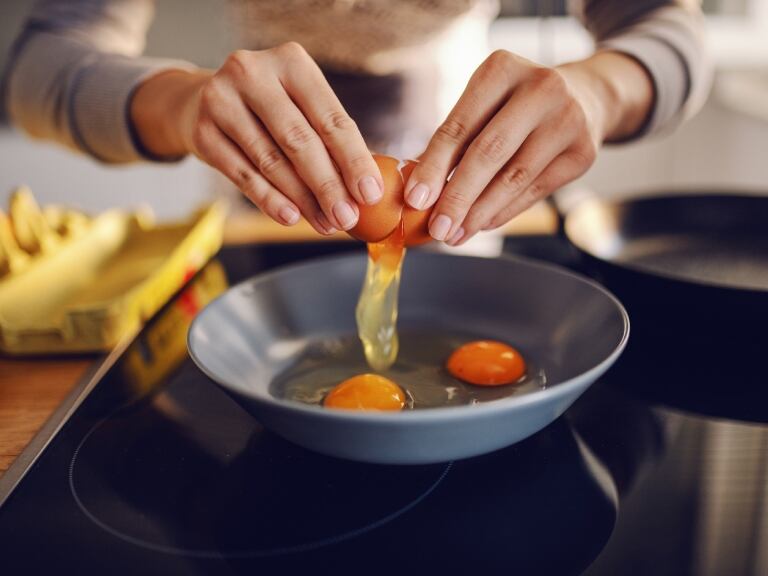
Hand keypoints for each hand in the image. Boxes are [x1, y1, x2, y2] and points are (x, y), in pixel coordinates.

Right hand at [131, 43, 384, 233]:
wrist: (200, 101)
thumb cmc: (269, 109)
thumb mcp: (301, 105)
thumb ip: (330, 139)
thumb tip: (365, 191)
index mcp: (291, 61)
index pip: (331, 118)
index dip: (354, 160)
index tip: (370, 194)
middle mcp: (253, 73)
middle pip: (300, 141)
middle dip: (328, 186)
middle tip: (347, 218)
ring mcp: (222, 100)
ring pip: (271, 162)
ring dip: (302, 200)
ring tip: (325, 223)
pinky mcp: (202, 131)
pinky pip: (243, 175)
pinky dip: (270, 200)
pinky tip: (291, 217)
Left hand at [404, 50, 652, 244]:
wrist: (585, 96)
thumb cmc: (515, 104)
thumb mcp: (485, 104)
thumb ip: (454, 141)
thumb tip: (417, 191)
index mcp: (502, 68)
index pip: (459, 126)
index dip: (433, 166)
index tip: (414, 199)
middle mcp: (540, 87)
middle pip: (488, 153)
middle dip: (457, 196)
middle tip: (436, 228)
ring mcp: (567, 119)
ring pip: (513, 178)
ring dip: (479, 213)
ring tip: (455, 235)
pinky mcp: (583, 152)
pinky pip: (534, 191)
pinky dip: (503, 212)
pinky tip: (481, 225)